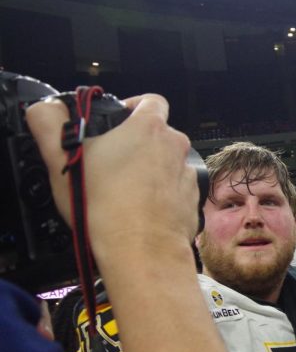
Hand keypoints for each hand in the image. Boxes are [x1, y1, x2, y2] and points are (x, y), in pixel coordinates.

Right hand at [25, 94, 197, 253]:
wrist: (141, 251)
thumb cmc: (105, 207)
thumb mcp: (61, 160)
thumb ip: (49, 123)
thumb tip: (47, 109)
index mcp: (148, 127)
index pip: (150, 101)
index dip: (132, 107)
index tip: (116, 122)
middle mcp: (175, 147)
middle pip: (158, 134)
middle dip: (137, 143)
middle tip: (111, 162)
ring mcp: (187, 174)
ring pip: (167, 162)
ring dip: (149, 169)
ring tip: (123, 189)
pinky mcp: (192, 199)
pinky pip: (176, 189)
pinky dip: (161, 194)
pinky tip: (140, 208)